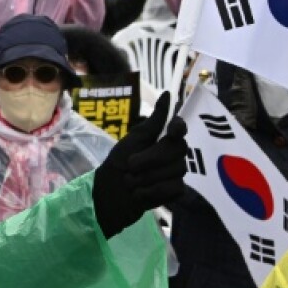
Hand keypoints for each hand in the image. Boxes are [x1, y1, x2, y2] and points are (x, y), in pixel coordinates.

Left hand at [92, 92, 188, 238]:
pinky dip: (152, 192)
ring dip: (147, 178)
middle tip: (131, 166)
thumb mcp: (132, 141)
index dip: (178, 128)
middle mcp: (173, 154)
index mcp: (162, 138)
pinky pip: (173, 188)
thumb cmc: (117, 163)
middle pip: (177, 150)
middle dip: (150, 159)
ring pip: (176, 170)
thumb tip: (168, 94)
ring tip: (131, 182)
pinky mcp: (174, 191)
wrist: (108, 193)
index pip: (180, 129)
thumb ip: (153, 122)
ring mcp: (175, 173)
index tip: (170, 132)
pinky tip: (139, 194)